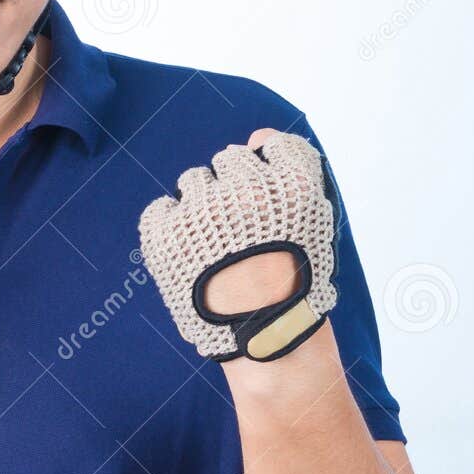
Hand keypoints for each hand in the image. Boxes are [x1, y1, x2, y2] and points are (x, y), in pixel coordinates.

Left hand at [137, 127, 339, 362]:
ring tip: (216, 248)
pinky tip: (188, 252)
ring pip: (194, 180)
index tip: (270, 204)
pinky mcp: (165, 232)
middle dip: (233, 189)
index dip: (270, 173)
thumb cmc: (293, 282)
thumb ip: (290, 171)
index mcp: (293, 184)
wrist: (265, 337)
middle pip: (229, 160)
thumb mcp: (313, 223)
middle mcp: (246, 189)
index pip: (272, 144)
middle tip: (241, 232)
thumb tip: (257, 136)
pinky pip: (160, 208)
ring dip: (203, 205)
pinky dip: (169, 226)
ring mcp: (202, 209)